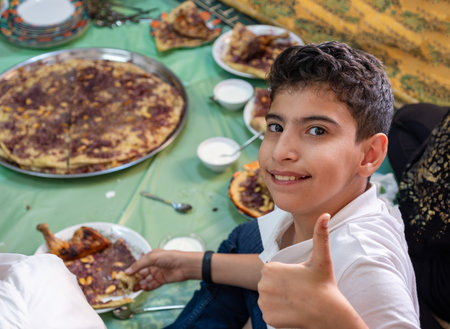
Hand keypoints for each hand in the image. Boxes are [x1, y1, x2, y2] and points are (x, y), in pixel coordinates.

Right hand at [125, 249, 201, 290]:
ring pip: (146, 280)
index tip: (123, 276)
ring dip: (139, 284)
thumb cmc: (170, 257)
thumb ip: (139, 265)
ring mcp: (158, 273)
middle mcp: (153, 265)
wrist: (184, 265)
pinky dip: (147, 287)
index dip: (131, 270)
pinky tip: (143, 288)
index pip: (138, 265)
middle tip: (126, 285)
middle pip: (141, 273)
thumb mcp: (152, 257)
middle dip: (134, 279)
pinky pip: (152, 285)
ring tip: (133, 289)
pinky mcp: (162, 280)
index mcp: (150, 257)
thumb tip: (128, 271)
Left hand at [258, 213, 351, 327]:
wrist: (329, 315)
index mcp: (271, 269)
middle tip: (298, 290)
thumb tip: (325, 215)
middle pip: (268, 284)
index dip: (285, 274)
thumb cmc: (324, 284)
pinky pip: (269, 312)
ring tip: (296, 300)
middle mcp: (263, 285)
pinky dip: (278, 312)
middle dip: (280, 286)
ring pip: (268, 298)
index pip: (271, 270)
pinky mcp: (267, 317)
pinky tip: (291, 311)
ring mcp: (264, 303)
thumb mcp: (321, 258)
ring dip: (278, 299)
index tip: (298, 278)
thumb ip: (320, 235)